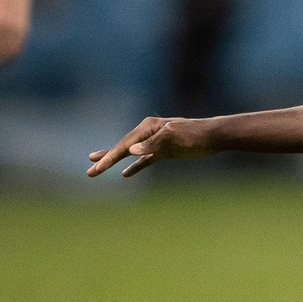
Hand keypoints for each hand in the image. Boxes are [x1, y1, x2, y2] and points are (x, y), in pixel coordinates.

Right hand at [87, 116, 214, 177]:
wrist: (212, 136)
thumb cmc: (193, 135)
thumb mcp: (172, 138)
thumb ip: (151, 144)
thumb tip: (131, 150)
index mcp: (147, 127)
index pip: (123, 145)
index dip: (109, 158)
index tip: (96, 168)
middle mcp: (148, 133)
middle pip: (122, 148)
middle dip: (106, 160)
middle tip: (90, 172)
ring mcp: (155, 142)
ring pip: (130, 154)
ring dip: (114, 162)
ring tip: (97, 168)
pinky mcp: (163, 151)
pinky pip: (144, 161)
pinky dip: (134, 167)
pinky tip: (125, 174)